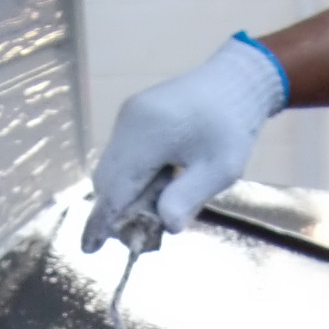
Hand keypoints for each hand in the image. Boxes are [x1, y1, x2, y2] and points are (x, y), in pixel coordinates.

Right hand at [82, 36, 286, 252]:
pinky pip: (123, 155)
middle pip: (107, 179)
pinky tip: (159, 186)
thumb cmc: (234, 125)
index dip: (103, 221)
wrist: (238, 79)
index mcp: (147, 134)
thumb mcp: (220, 169)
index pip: (116, 187)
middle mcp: (129, 122)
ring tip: (155, 211)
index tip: (90, 249)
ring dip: (126, 195)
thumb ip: (188, 198)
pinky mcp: (135, 116)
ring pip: (113, 168)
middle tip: (138, 236)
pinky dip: (132, 178)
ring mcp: (129, 116)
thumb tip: (165, 226)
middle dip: (116, 211)